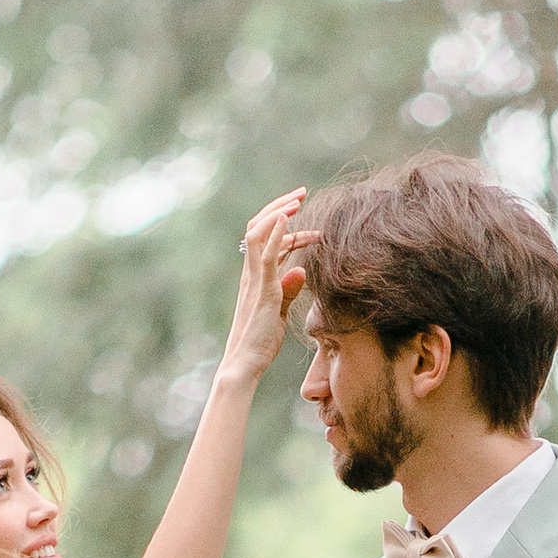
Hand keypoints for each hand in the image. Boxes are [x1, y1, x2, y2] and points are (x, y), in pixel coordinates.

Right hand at [223, 188, 310, 383]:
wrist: (245, 364)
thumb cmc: (260, 343)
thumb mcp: (280, 312)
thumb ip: (289, 291)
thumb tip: (300, 270)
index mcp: (256, 277)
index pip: (268, 241)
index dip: (289, 227)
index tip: (312, 223)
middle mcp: (252, 272)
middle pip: (259, 227)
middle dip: (280, 206)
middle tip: (302, 193)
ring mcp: (254, 279)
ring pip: (259, 232)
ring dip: (278, 211)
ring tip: (299, 198)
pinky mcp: (261, 289)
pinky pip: (265, 253)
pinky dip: (275, 231)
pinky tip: (287, 216)